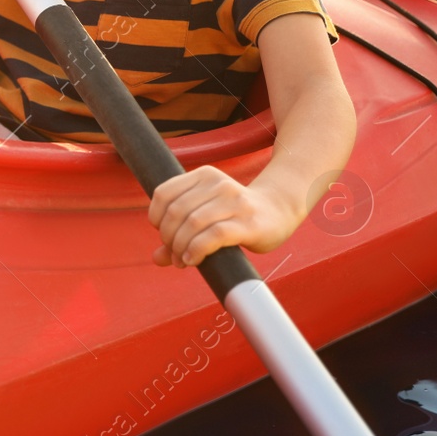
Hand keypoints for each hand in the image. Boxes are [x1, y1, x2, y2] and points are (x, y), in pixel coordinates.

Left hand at [147, 166, 305, 268]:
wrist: (280, 210)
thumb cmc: (236, 214)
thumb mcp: (206, 216)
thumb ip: (180, 233)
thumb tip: (157, 258)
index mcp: (203, 175)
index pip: (164, 194)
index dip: (156, 217)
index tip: (162, 234)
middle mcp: (218, 184)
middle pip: (176, 212)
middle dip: (168, 238)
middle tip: (173, 254)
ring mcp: (235, 202)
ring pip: (192, 224)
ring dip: (180, 247)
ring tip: (182, 260)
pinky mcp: (248, 223)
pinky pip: (213, 236)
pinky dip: (196, 250)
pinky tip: (193, 259)